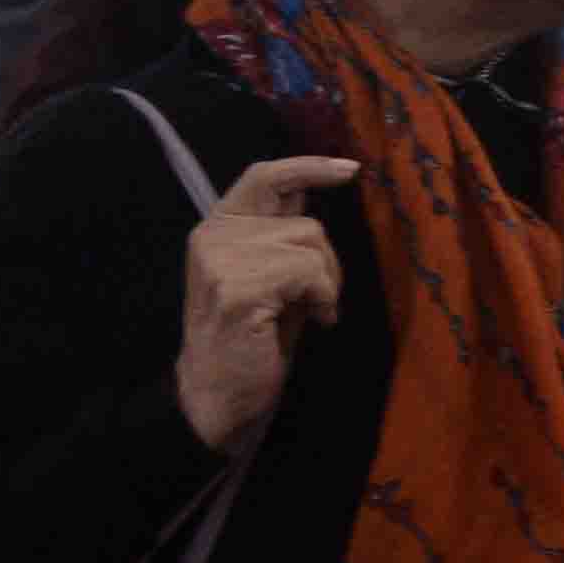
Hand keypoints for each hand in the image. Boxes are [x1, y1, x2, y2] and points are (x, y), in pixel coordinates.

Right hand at [175, 155, 358, 449]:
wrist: (218, 395)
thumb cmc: (254, 338)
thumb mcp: (272, 275)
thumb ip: (283, 235)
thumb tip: (317, 190)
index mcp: (218, 228)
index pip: (264, 177)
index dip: (309, 167)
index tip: (350, 169)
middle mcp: (213, 236)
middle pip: (306, 223)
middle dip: (328, 262)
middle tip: (317, 299)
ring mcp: (221, 260)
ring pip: (312, 246)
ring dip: (326, 284)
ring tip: (308, 312)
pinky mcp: (238, 287)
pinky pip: (310, 273)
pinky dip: (324, 299)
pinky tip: (312, 322)